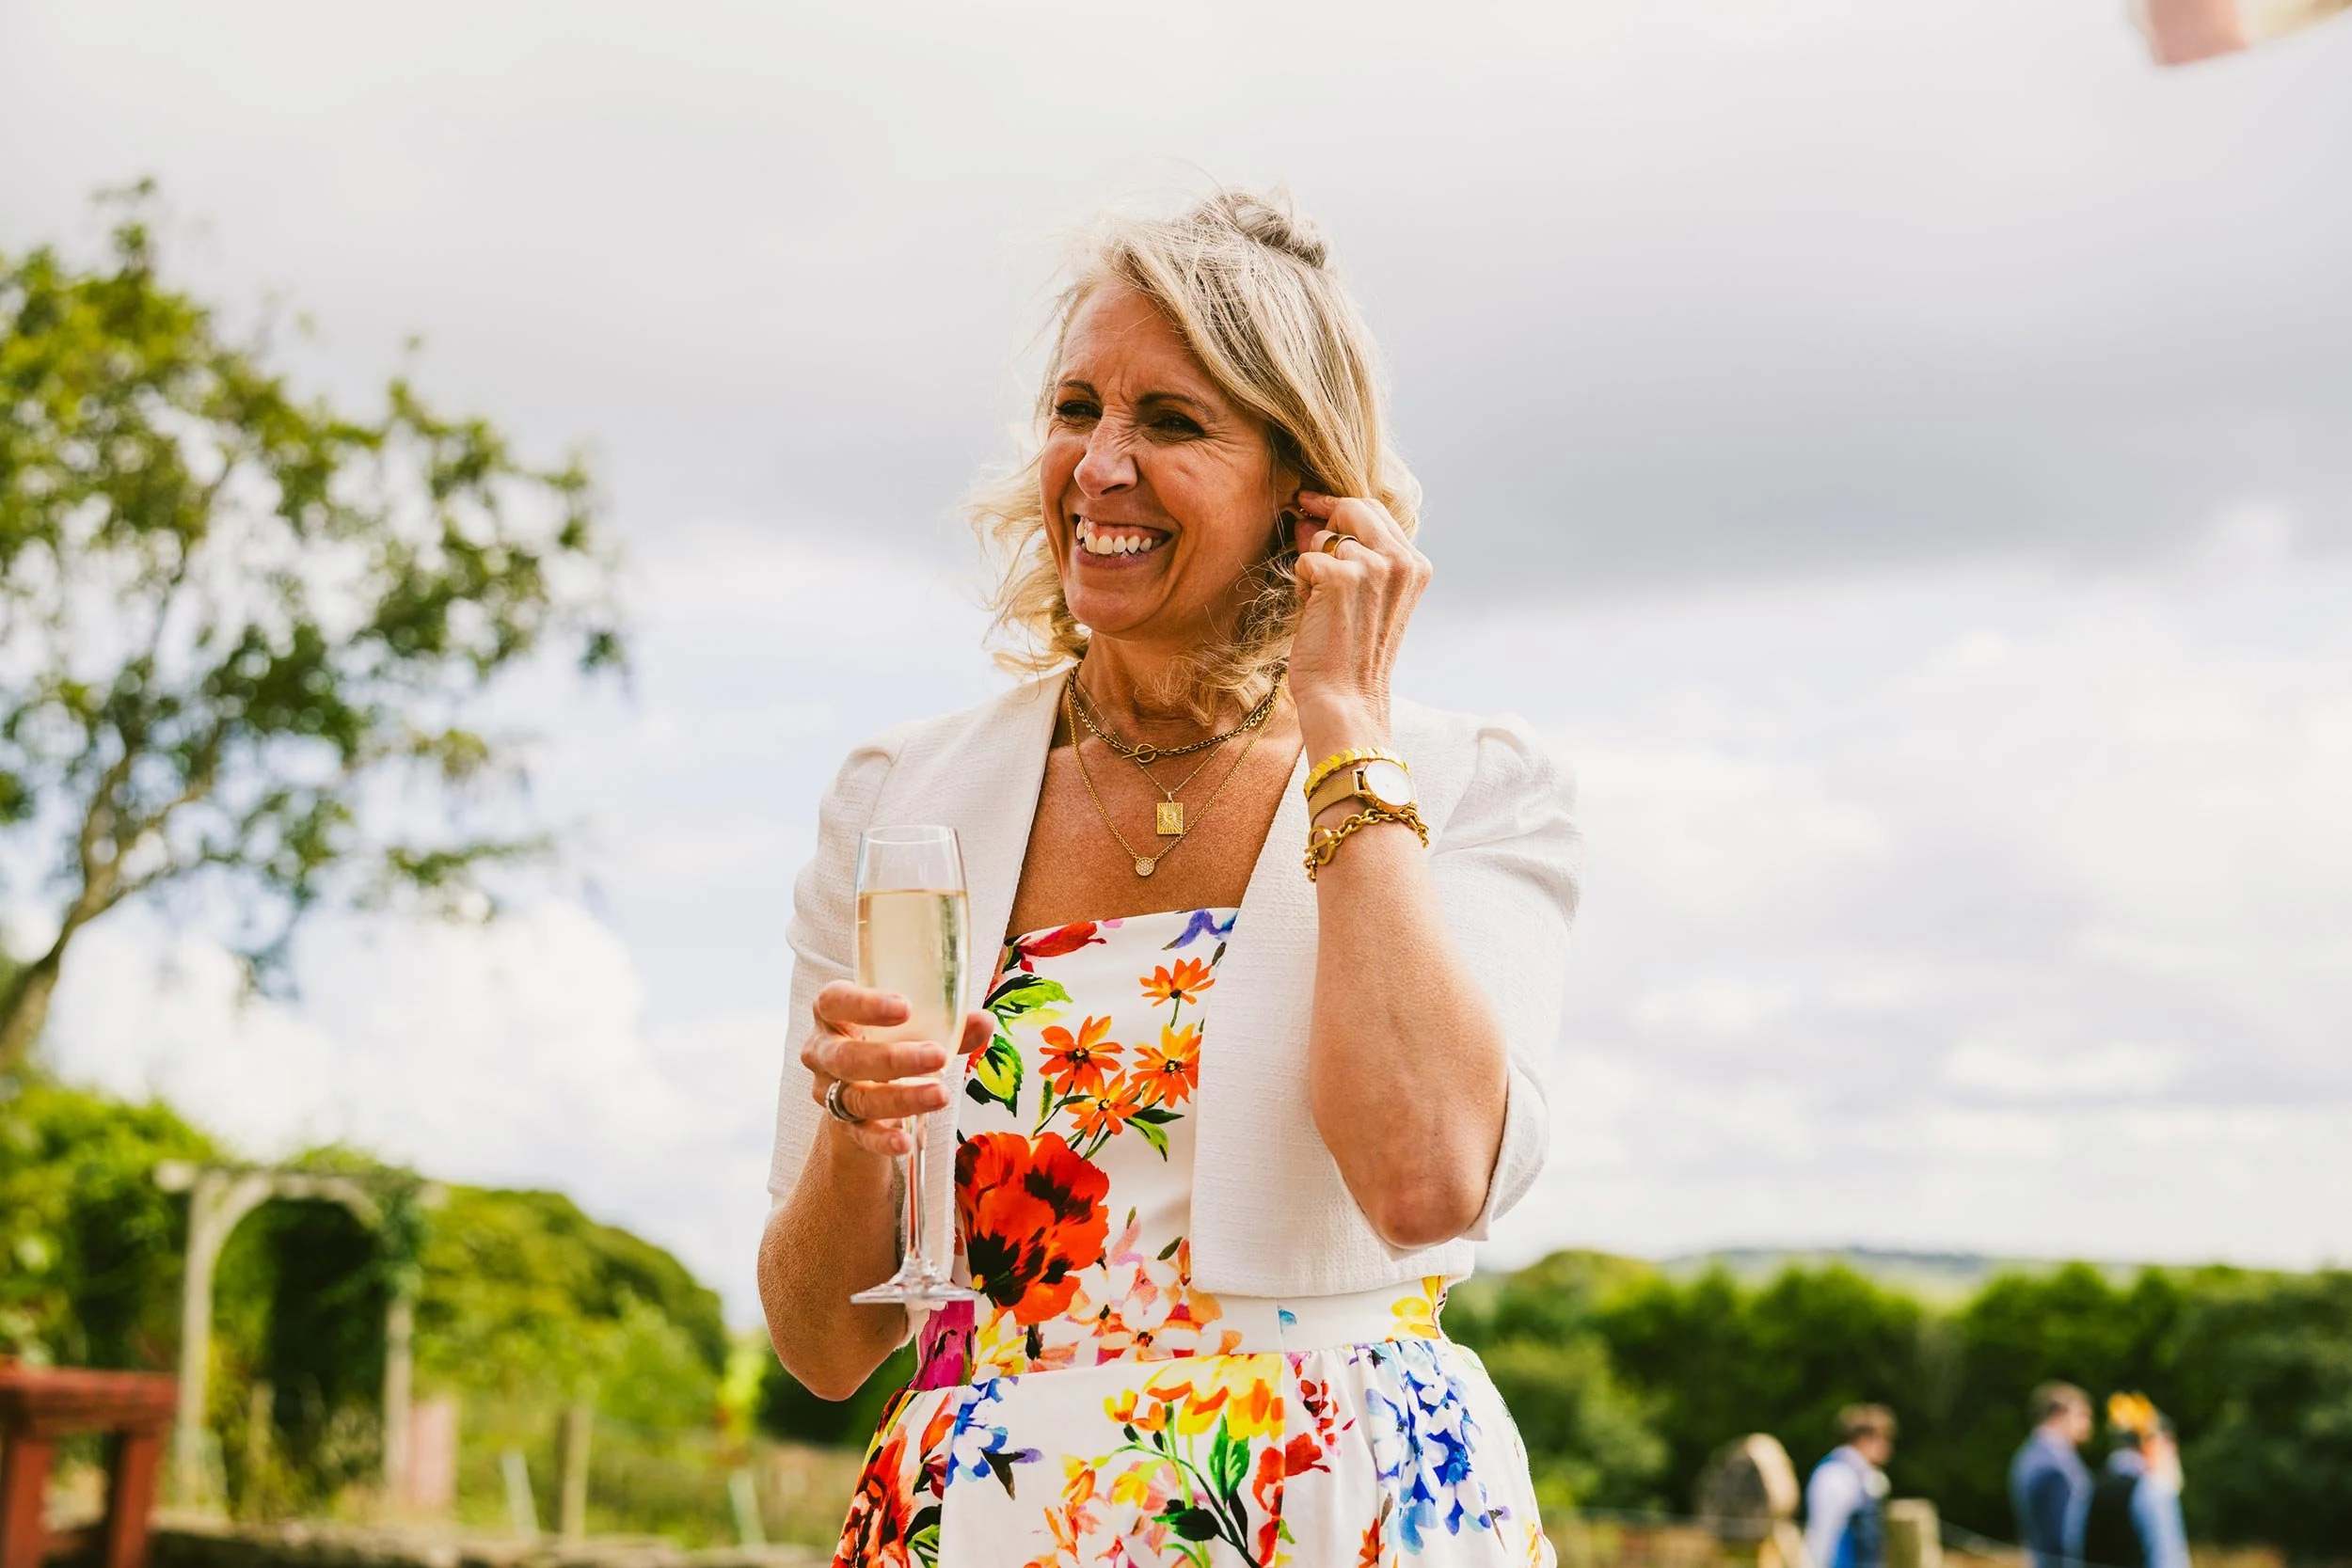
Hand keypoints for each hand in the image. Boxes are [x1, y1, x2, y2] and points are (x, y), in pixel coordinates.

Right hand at [802, 982, 989, 1158]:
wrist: (863, 1082)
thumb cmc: (888, 1037)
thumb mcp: (910, 1024)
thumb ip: (946, 1024)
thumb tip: (984, 1022)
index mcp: (832, 1012)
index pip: (836, 1000)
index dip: (865, 1004)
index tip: (905, 1007)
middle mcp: (822, 1051)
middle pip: (847, 1056)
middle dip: (893, 1058)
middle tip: (937, 1056)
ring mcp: (827, 1090)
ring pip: (858, 1097)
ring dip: (901, 1097)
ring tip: (940, 1094)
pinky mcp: (841, 1123)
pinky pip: (860, 1133)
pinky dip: (882, 1139)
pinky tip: (905, 1142)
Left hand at [1288, 489, 1430, 746]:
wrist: (1345, 699)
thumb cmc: (1351, 655)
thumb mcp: (1369, 599)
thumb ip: (1353, 557)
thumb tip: (1311, 521)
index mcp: (1415, 566)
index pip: (1376, 512)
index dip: (1341, 506)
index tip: (1314, 506)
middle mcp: (1402, 561)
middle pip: (1354, 508)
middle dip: (1324, 517)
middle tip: (1303, 530)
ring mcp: (1373, 566)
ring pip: (1325, 538)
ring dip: (1313, 566)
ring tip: (1320, 604)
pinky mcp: (1340, 576)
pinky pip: (1306, 559)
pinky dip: (1301, 585)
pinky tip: (1312, 613)